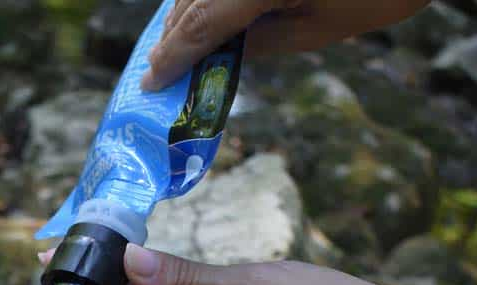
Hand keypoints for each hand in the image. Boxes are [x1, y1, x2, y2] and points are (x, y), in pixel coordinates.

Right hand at [142, 0, 431, 90]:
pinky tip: (205, 12)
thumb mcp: (325, 26)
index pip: (201, 26)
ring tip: (176, 44)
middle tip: (157, 69)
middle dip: (173, 36)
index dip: (173, 59)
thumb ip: (267, 40)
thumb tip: (223, 54)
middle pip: (193, 0)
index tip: (151, 84)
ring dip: (186, 12)